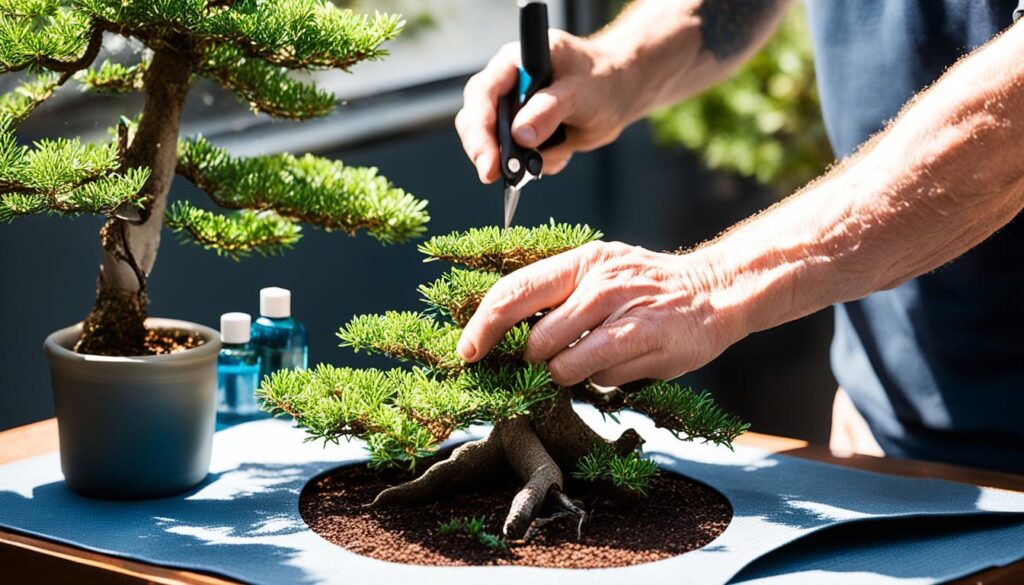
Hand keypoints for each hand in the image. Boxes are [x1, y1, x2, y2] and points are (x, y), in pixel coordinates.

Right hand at [455, 30, 635, 183]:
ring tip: (555, 157)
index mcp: (513, 64)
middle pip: (478, 122)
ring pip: (495, 145)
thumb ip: (548, 111)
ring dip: (519, 162)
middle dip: (490, 153)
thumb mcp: (579, 92)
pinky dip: (536, 166)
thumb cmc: (602, 80)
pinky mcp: (523, 134)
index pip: (482, 95)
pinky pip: (517, 159)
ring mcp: (513, 112)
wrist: (619, 94)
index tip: (488, 161)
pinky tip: (560, 155)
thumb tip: (519, 136)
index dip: (479, 129)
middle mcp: (507, 86)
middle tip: (504, 176)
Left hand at [456, 241, 748, 386]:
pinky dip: (598, 379)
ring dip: (565, 373)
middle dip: (533, 360)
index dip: (483, 325)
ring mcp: (624, 312)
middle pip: (535, 340)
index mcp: (581, 261)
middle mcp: (599, 282)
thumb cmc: (645, 286)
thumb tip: (501, 327)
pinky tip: (619, 362)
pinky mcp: (647, 341)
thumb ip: (556, 293)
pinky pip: (598, 377)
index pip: (515, 291)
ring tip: (590, 357)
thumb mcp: (599, 270)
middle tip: (549, 358)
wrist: (714, 289)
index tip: (467, 351)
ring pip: (563, 365)